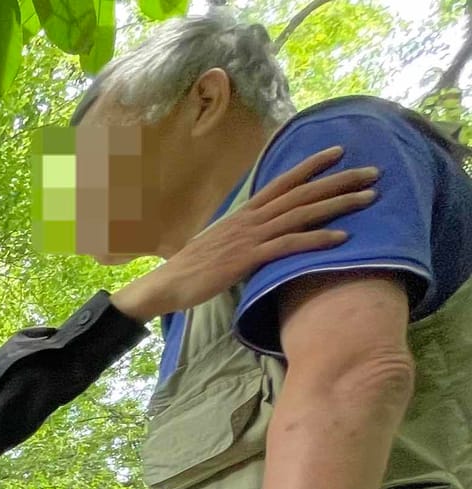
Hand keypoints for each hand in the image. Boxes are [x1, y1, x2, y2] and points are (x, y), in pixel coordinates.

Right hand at [113, 148, 378, 322]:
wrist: (166, 284)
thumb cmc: (190, 268)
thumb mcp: (219, 242)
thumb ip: (241, 233)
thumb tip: (256, 233)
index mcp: (244, 213)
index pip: (283, 182)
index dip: (311, 165)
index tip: (338, 152)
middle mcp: (251, 218)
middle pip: (302, 193)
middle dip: (340, 180)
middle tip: (373, 171)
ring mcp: (250, 237)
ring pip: (302, 214)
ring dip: (338, 204)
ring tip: (369, 197)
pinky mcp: (248, 258)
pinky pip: (289, 245)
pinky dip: (317, 239)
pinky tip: (342, 237)